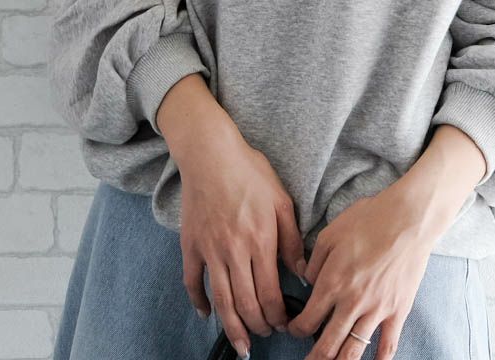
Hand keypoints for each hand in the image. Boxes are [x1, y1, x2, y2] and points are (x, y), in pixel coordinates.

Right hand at [157, 73, 305, 358]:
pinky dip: (199, 302)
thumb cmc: (250, 172)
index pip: (270, 293)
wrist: (211, 153)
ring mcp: (210, 250)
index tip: (284, 324)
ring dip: (231, 327)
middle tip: (265, 334)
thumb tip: (302, 270)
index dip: (278, 315)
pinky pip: (192, 282)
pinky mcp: (191, 245)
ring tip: (241, 343)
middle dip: (258, 326)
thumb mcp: (281, 200)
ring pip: (220, 301)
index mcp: (260, 240)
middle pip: (245, 303)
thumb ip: (292, 239)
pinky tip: (207, 314)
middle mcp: (234, 251)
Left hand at [285, 186, 433, 359]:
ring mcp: (376, 310)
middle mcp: (352, 302)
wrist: (408, 218)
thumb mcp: (330, 233)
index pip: (307, 320)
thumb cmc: (369, 220)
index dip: (296, 329)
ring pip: (353, 352)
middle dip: (313, 358)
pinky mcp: (398, 311)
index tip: (294, 329)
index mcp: (332, 282)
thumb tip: (307, 280)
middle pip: (327, 345)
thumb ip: (314, 262)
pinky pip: (387, 346)